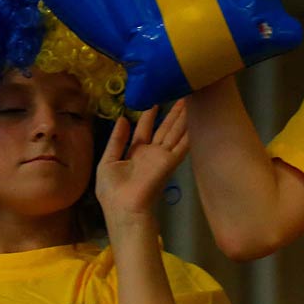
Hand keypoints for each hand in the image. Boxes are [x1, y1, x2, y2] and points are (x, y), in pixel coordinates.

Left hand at [94, 100, 188, 223]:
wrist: (124, 209)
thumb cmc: (112, 190)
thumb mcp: (107, 162)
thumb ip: (116, 140)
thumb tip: (122, 118)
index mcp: (135, 154)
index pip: (144, 130)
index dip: (148, 116)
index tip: (153, 101)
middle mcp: (151, 154)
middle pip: (164, 129)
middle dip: (171, 113)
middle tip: (179, 94)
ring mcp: (162, 157)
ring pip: (175, 133)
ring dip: (183, 118)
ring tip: (190, 100)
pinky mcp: (170, 162)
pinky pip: (182, 145)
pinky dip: (189, 133)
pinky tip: (196, 119)